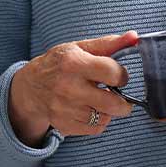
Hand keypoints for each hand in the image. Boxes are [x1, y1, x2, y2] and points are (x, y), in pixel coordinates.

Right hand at [9, 30, 138, 145]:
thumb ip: (109, 43)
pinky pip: (96, 129)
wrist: (30, 87)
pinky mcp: (65, 125)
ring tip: (101, 100)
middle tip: (117, 93)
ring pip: (106, 118)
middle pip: (113, 103)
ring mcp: (65, 109)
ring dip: (109, 110)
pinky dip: (99, 121)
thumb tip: (135, 37)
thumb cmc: (59, 64)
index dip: (122, 75)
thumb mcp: (80, 48)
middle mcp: (68, 88)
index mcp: (73, 63)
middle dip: (123, 100)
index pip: (113, 73)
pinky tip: (92, 110)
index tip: (118, 75)